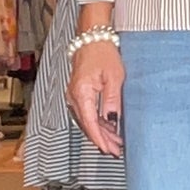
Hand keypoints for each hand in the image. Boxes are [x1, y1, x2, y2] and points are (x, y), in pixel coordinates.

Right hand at [67, 40, 124, 156]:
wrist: (92, 38)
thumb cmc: (102, 53)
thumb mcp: (114, 77)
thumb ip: (112, 100)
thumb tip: (112, 120)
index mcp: (81, 93)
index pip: (90, 123)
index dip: (100, 139)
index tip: (108, 150)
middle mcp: (74, 96)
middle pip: (87, 125)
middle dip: (102, 139)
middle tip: (115, 151)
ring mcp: (75, 95)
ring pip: (87, 121)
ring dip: (100, 132)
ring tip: (115, 142)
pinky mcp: (78, 93)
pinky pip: (87, 113)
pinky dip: (97, 122)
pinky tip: (108, 128)